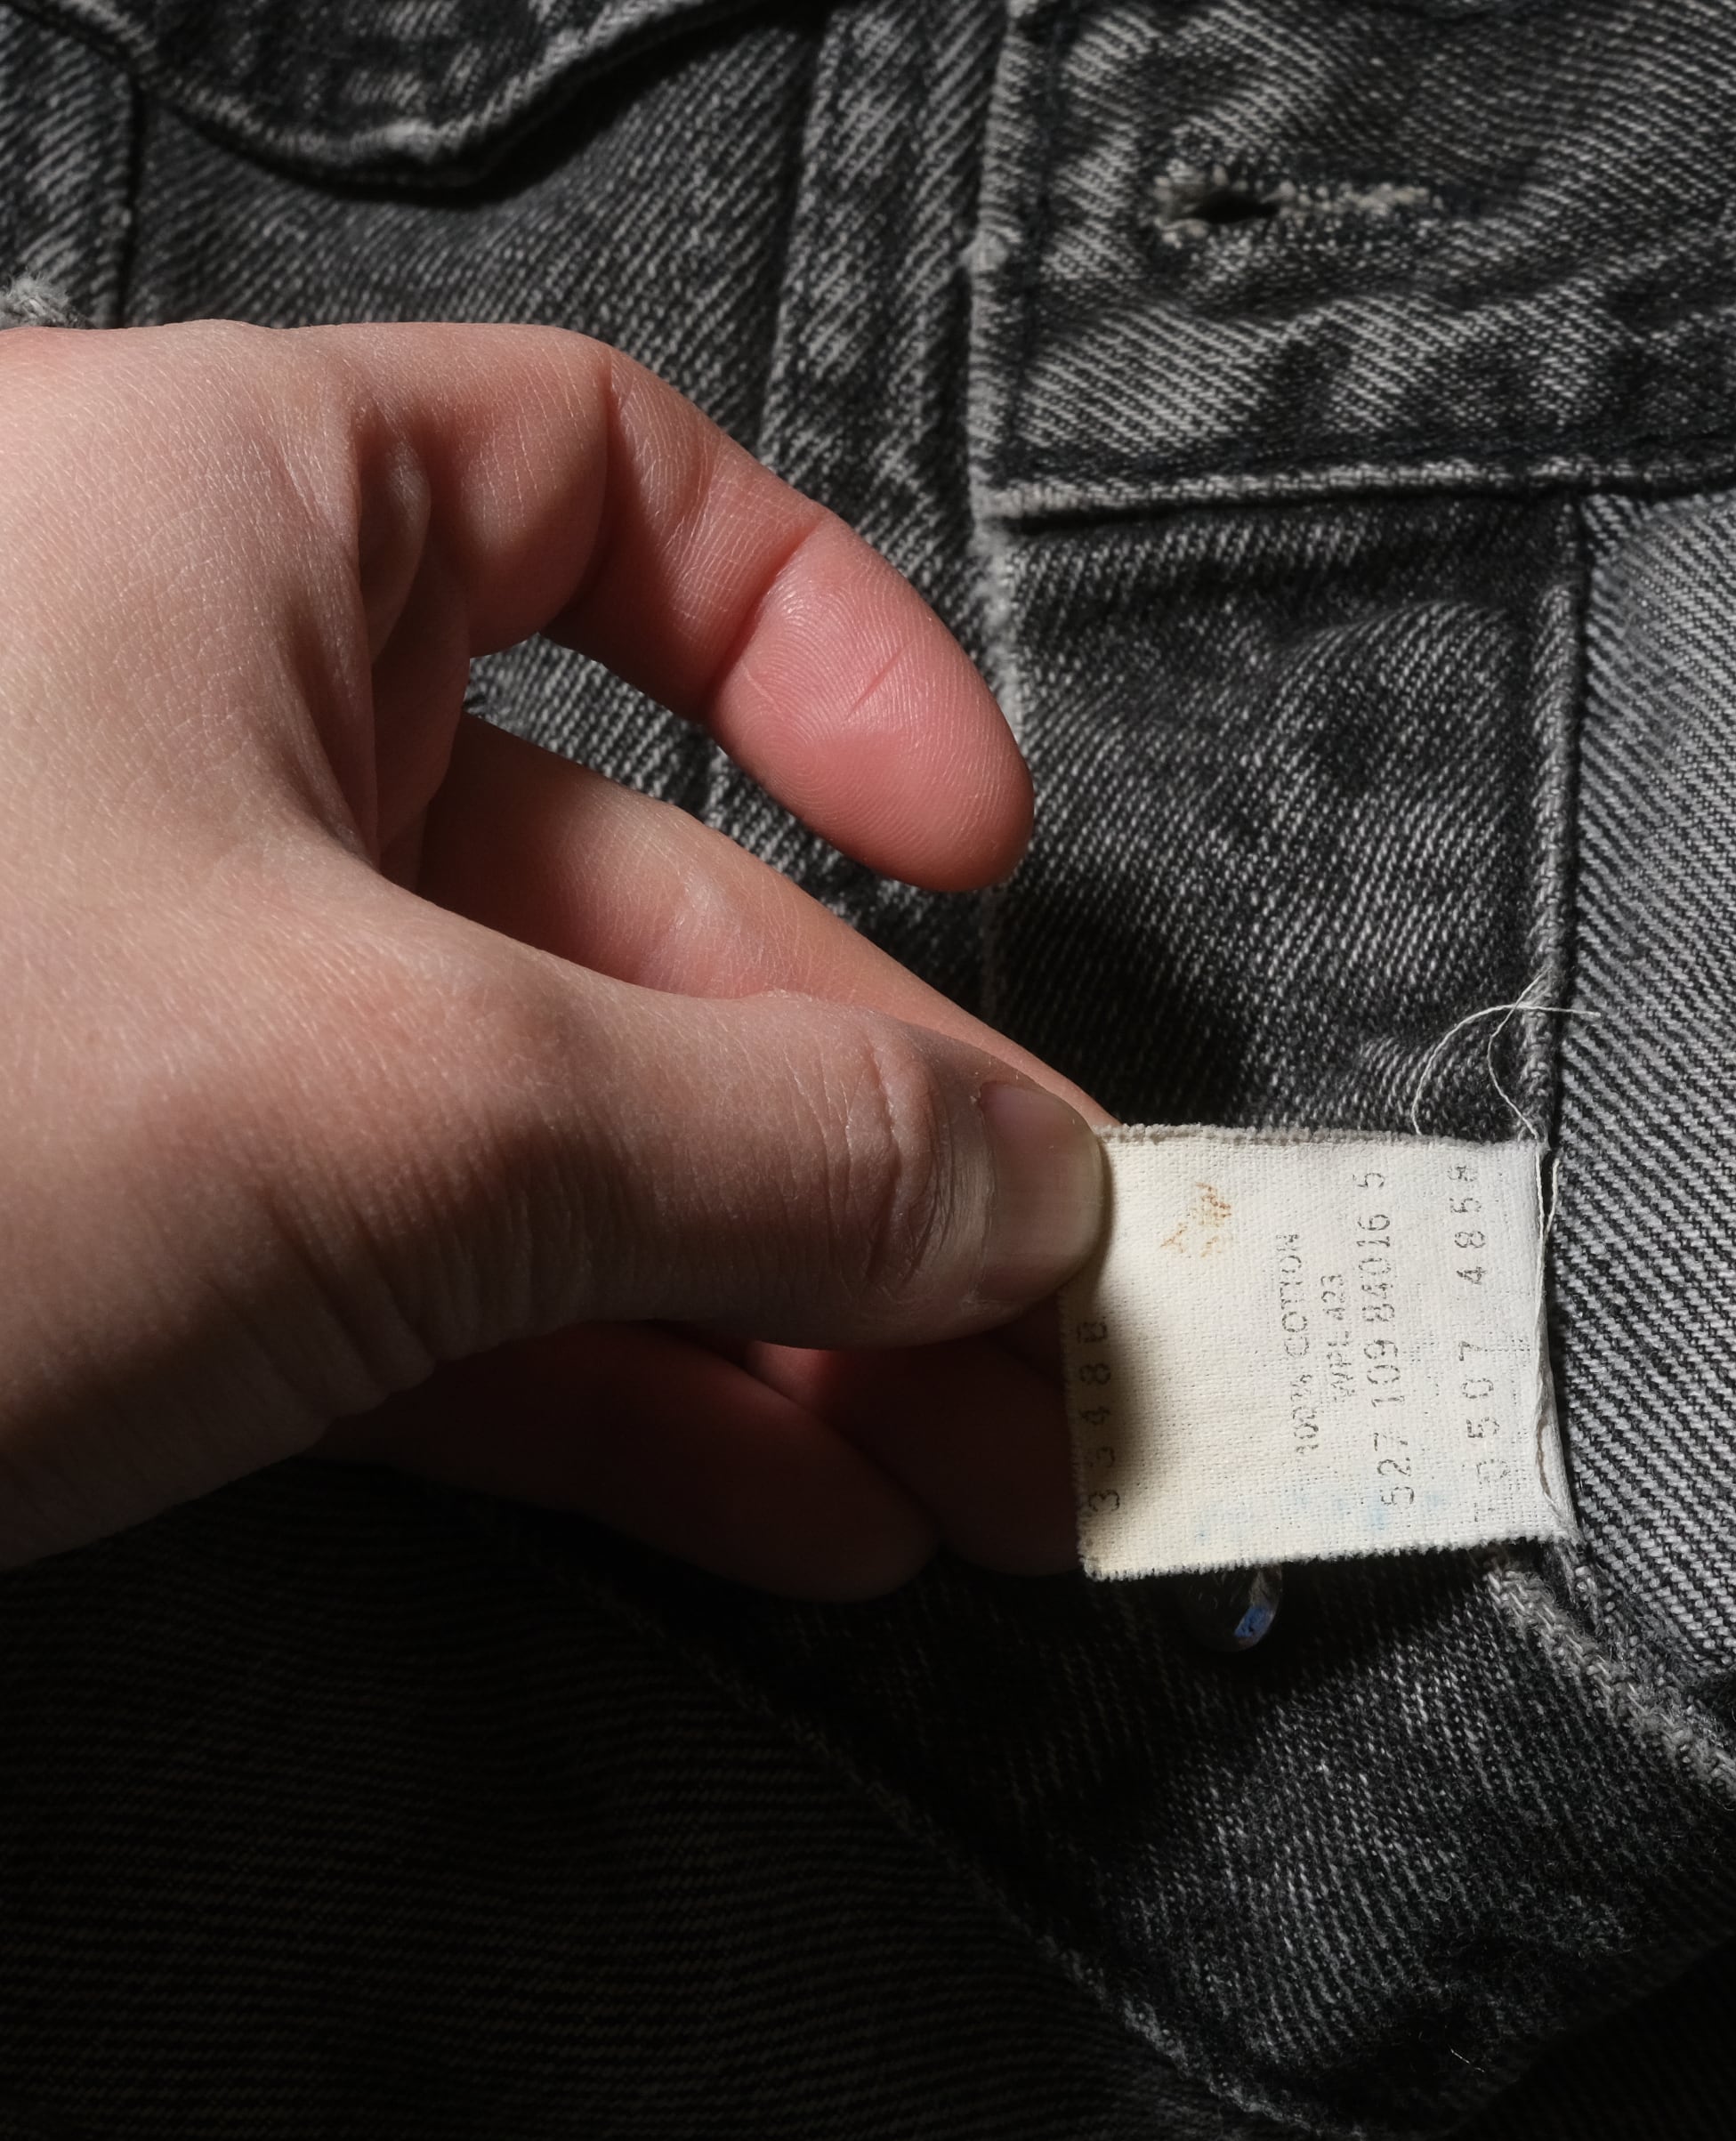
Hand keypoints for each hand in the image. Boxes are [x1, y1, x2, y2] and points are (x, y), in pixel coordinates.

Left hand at [0, 319, 1103, 1596]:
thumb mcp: (408, 1093)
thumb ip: (768, 1132)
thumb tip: (1016, 1181)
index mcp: (222, 543)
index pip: (607, 493)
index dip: (834, 660)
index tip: (979, 848)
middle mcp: (192, 756)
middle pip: (644, 913)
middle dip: (876, 1138)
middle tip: (1052, 1302)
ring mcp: (167, 1023)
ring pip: (563, 1141)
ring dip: (789, 1316)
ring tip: (971, 1458)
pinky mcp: (135, 1245)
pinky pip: (451, 1297)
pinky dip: (636, 1404)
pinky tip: (796, 1502)